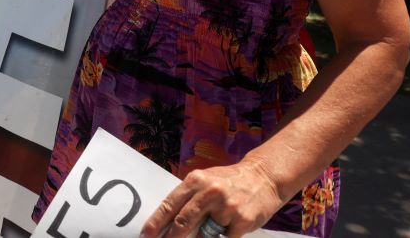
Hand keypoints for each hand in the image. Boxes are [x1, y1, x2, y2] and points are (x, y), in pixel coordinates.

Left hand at [139, 159, 283, 237]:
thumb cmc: (229, 181)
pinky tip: (225, 229)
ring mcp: (226, 207)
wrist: (264, 178)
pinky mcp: (241, 221)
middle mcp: (209, 192)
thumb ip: (190, 198)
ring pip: (203, 234)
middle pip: (182, 222)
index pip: (169, 205)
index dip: (155, 223)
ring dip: (199, 237)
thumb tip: (168, 221)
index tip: (145, 235)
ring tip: (208, 227)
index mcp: (195, 181)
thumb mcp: (206, 181)